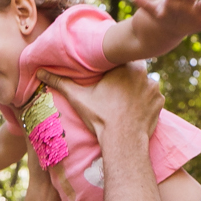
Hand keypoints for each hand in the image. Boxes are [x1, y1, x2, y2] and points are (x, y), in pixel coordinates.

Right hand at [35, 63, 163, 139]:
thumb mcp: (78, 98)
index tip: (107, 76)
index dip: (113, 67)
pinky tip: (135, 110)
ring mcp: (154, 88)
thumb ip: (60, 82)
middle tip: (114, 92)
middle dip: (125, 78)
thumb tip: (40, 72)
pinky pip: (153, 97)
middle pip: (133, 70)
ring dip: (137, 89)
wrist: (123, 142)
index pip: (120, 59)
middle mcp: (143, 73)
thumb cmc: (100, 118)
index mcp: (123, 66)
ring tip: (124, 102)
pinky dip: (146, 102)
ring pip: (144, 83)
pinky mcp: (160, 102)